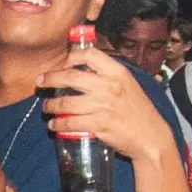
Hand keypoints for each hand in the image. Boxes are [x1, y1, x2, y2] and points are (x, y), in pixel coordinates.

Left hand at [40, 48, 171, 160]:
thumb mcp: (128, 85)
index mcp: (117, 72)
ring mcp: (102, 106)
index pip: (89, 55)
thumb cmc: (138, 110)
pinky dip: (58, 123)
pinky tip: (54, 124)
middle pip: (70, 77)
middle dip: (50, 78)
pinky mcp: (98, 124)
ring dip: (50, 105)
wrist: (150, 136)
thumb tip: (83, 69)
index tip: (62, 64)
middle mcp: (109, 86)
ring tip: (46, 107)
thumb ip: (108, 76)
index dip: (72, 57)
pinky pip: (70, 122)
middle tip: (41, 82)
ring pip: (65, 102)